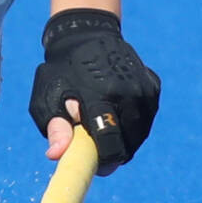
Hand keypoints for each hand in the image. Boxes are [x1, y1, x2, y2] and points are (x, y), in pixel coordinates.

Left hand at [30, 9, 159, 169]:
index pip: (110, 142)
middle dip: (115, 153)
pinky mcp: (153, 86)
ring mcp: (144, 89)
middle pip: (129, 143)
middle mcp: (128, 93)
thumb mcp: (48, 96)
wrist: (87, 35)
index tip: (97, 167)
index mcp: (100, 96)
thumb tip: (56, 156)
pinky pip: (147, 118)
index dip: (105, 162)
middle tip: (99, 151)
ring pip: (141, 133)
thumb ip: (55, 127)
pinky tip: (119, 114)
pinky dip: (135, 124)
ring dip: (126, 140)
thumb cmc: (62, 71)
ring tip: (107, 130)